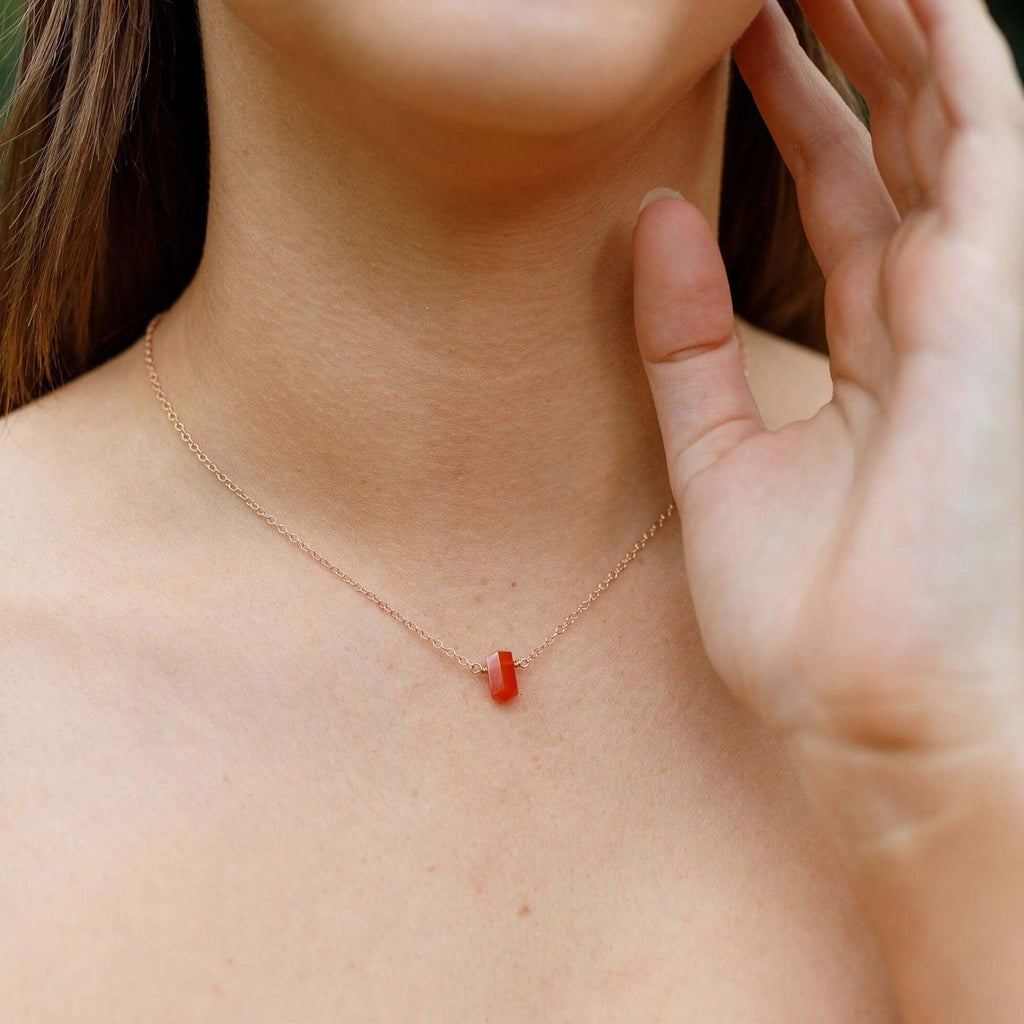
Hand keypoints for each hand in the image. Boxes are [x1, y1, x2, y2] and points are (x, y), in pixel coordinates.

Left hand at [633, 2, 1023, 1016]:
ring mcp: (966, 310)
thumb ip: (684, 339)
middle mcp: (922, 315)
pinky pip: (981, 160)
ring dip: (897, 26)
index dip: (796, 104)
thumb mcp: (712, 456)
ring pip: (943, 127)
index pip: (836, 192)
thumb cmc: (797, 610)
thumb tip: (652, 218)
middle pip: (892, 142)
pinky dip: (955, 72)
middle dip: (849, 40)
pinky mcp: (985, 319)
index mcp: (862, 350)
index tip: (742, 33)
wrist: (858, 705)